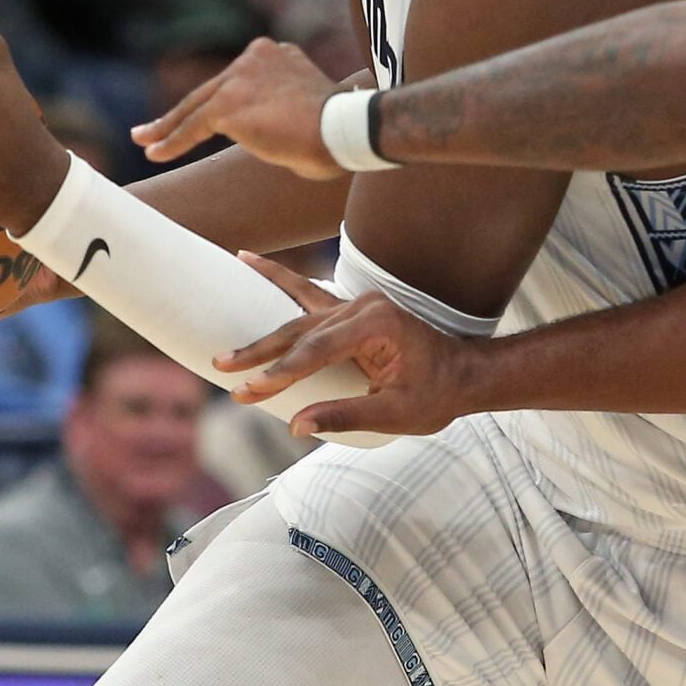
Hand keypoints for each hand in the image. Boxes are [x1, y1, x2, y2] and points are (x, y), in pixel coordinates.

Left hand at [131, 38, 343, 178]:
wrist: (344, 130)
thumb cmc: (340, 133)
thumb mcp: (310, 107)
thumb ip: (284, 111)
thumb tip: (276, 136)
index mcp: (278, 54)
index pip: (238, 80)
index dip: (217, 100)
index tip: (203, 116)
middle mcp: (255, 57)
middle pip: (211, 89)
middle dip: (180, 111)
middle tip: (153, 126)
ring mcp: (239, 79)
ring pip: (196, 107)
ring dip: (168, 127)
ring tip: (146, 142)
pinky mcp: (228, 104)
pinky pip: (192, 127)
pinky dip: (172, 141)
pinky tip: (154, 153)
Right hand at [217, 251, 482, 435]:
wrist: (464, 373)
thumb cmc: (436, 395)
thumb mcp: (397, 414)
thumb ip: (346, 415)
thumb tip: (296, 425)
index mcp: (379, 326)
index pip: (318, 350)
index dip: (282, 371)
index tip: (250, 390)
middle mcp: (365, 306)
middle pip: (301, 329)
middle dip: (261, 352)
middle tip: (223, 369)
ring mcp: (357, 303)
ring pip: (298, 311)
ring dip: (260, 327)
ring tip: (221, 336)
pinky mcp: (350, 309)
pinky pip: (306, 295)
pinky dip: (277, 281)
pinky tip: (247, 260)